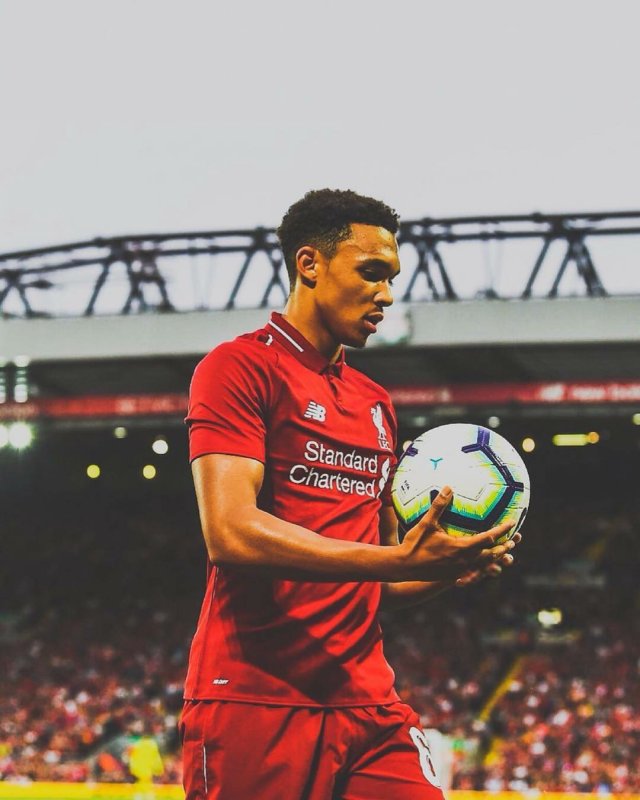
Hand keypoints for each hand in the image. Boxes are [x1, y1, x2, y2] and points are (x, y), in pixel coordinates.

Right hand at [399, 486, 515, 582]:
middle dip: (503, 547)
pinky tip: (482, 565)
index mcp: (461, 548)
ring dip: (495, 558)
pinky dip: (482, 567)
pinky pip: (473, 572)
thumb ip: (439, 506)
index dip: (502, 530)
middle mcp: (464, 561)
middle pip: (491, 554)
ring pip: (484, 565)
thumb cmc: (414, 544)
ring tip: (503, 553)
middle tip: (513, 539)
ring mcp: (460, 570)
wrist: (404, 567)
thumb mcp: (426, 523)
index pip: (488, 538)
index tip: (512, 522)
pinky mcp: (454, 575)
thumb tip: (448, 487)